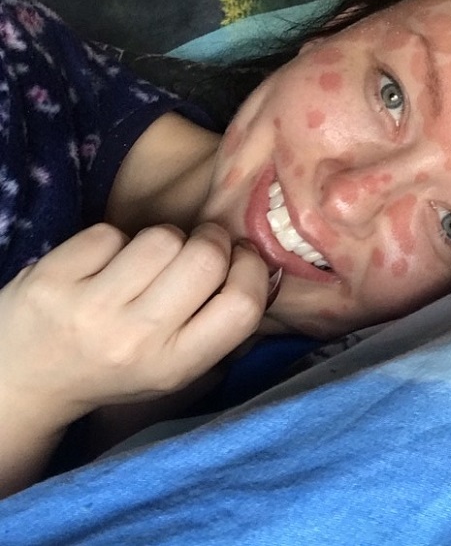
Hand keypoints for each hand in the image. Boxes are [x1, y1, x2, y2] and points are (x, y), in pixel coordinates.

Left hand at [0, 222, 273, 425]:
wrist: (23, 380)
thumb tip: (264, 262)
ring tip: (145, 261)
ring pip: (162, 237)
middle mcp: (134, 341)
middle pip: (205, 258)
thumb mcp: (174, 366)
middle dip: (211, 240)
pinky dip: (112, 241)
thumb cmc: (114, 367)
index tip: (239, 260)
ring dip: (162, 239)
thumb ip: (216, 323)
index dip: (252, 269)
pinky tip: (102, 265)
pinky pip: (110, 232)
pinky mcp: (52, 280)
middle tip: (197, 249)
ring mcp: (89, 310)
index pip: (242, 306)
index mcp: (174, 366)